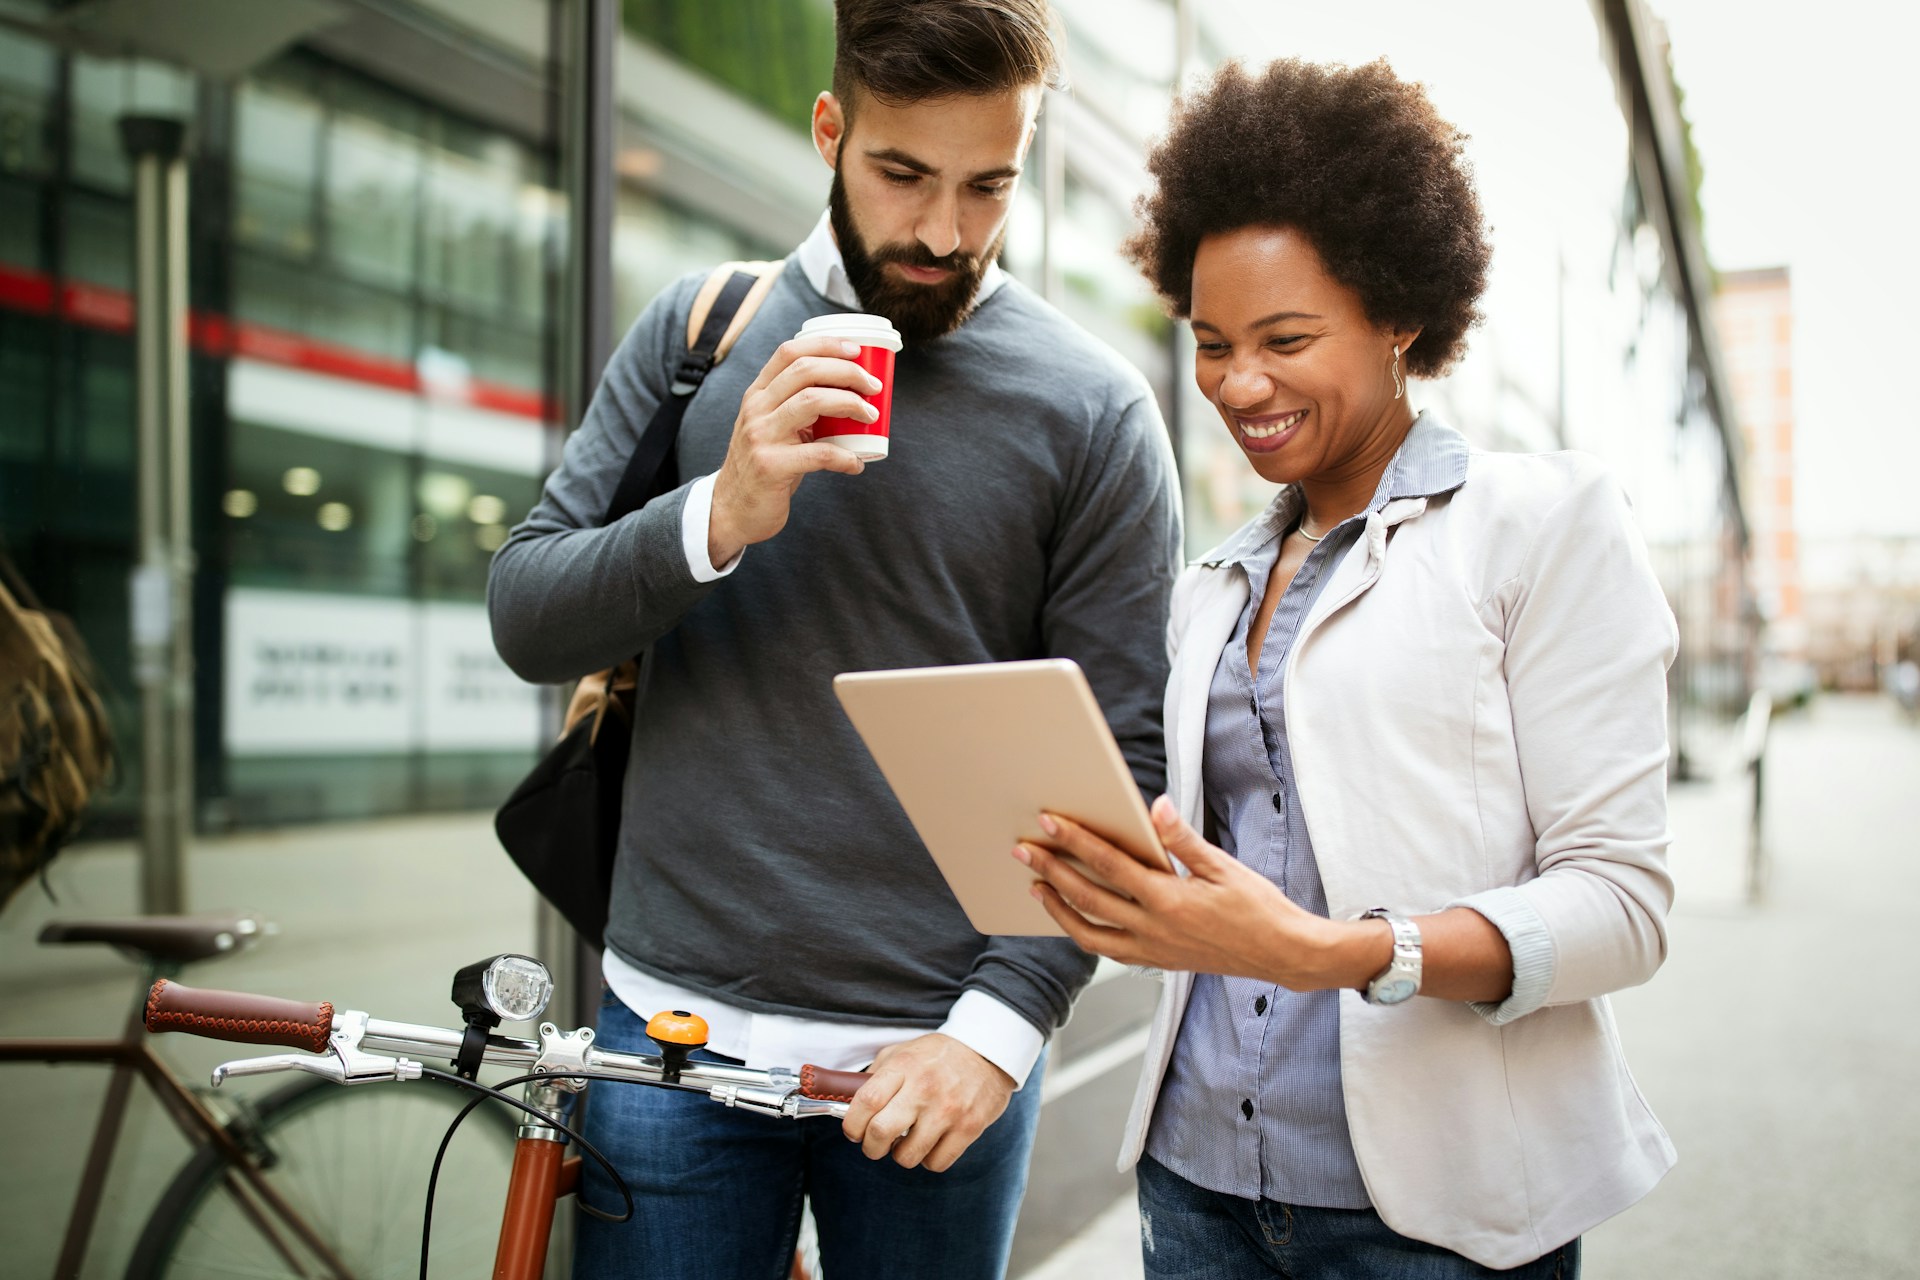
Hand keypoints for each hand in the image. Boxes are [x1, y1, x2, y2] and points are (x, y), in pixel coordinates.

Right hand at [707, 336, 881, 564]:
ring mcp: (761, 436)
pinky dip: (845, 457)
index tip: (857, 350)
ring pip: (812, 401)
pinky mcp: (770, 466)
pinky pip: (818, 453)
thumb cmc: (764, 465)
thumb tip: (850, 394)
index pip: (789, 352)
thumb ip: (797, 408)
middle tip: (873, 387)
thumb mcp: (771, 427)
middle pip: (805, 370)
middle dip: (847, 372)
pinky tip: (856, 464)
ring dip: (850, 404)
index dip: (826, 345)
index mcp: (757, 394)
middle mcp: (756, 409)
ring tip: (871, 417)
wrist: (731, 510)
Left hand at [840, 1033, 1014, 1171]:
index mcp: (904, 1066)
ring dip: (901, 1155)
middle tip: (874, 1144)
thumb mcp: (903, 1051)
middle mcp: (924, 1088)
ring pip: (908, 1156)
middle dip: (870, 1147)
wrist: (989, 1052)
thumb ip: (878, 1075)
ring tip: (907, 1142)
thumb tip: (852, 1104)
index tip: (853, 1131)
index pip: (866, 1102)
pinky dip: (928, 1160)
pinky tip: (930, 1145)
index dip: (852, 1124)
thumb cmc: (939, 1055)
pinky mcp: (969, 1128)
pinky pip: (936, 1163)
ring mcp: (948, 1110)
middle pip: (880, 1132)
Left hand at [1019, 796, 1387, 990]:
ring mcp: (1153, 951)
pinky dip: (1085, 933)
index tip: (1049, 823)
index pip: (1110, 865)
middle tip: (1022, 851)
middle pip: (1087, 899)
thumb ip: (1183, 839)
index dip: (1076, 842)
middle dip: (1051, 872)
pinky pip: (1109, 951)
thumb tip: (1157, 807)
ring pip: (1089, 934)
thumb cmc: (1258, 908)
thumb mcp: (1224, 867)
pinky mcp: (1158, 962)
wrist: (1282, 954)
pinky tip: (1074, 916)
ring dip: (1058, 909)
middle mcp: (1154, 930)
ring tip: (1037, 886)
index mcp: (1170, 900)